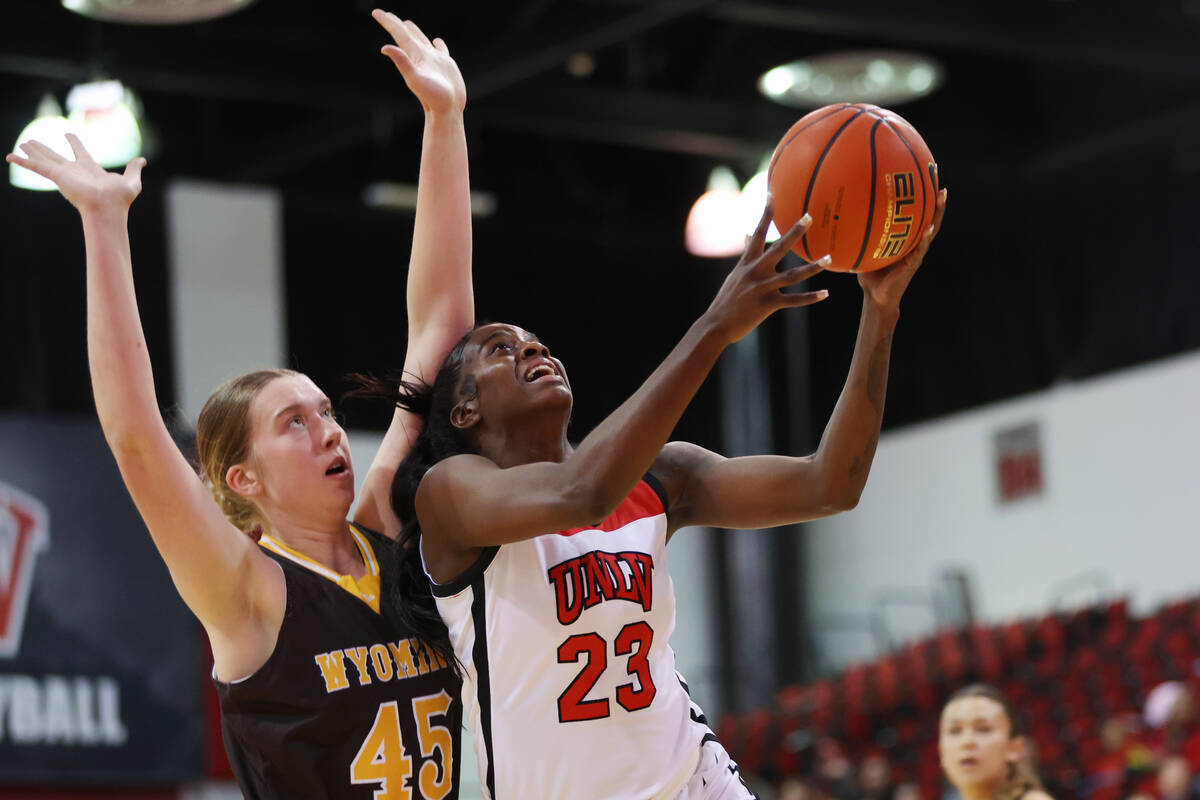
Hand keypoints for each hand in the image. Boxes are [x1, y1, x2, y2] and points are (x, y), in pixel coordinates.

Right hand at [6, 134, 143, 213]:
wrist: (109, 209)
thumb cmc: (120, 199)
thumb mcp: (132, 180)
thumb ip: (134, 169)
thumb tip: (142, 160)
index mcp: (90, 169)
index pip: (79, 152)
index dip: (74, 142)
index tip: (68, 134)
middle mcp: (74, 171)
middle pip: (56, 156)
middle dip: (45, 149)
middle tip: (32, 141)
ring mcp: (64, 174)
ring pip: (44, 159)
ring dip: (32, 151)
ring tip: (21, 143)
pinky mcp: (57, 176)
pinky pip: (35, 166)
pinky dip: (22, 161)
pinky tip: (9, 156)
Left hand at [372, 10, 465, 114]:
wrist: (448, 110)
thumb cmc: (433, 97)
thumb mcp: (416, 78)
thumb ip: (402, 62)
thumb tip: (384, 48)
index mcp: (414, 55)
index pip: (399, 34)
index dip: (388, 22)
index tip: (376, 12)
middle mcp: (422, 56)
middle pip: (407, 35)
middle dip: (396, 25)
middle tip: (387, 15)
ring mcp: (434, 60)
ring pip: (422, 40)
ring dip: (414, 31)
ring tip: (406, 24)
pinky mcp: (446, 65)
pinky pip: (441, 50)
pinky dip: (438, 44)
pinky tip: (436, 41)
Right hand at [702, 198, 829, 343]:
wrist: (716, 324)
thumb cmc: (727, 299)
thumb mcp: (735, 273)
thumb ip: (746, 253)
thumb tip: (746, 233)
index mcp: (747, 262)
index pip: (757, 232)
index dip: (765, 214)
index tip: (772, 194)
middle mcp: (755, 272)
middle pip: (778, 248)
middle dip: (794, 232)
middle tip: (809, 217)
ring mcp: (761, 288)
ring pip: (792, 276)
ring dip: (812, 267)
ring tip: (829, 258)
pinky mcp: (767, 305)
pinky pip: (793, 300)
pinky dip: (810, 298)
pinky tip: (825, 293)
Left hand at [858, 187, 946, 308]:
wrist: (876, 297)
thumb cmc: (869, 272)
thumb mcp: (863, 248)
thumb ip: (857, 233)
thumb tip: (839, 213)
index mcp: (905, 238)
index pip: (916, 213)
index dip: (921, 196)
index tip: (924, 175)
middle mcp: (914, 242)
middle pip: (929, 216)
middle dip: (935, 199)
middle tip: (938, 177)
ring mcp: (916, 253)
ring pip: (931, 229)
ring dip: (937, 213)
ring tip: (942, 196)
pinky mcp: (912, 264)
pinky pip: (920, 249)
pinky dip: (925, 239)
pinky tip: (929, 229)